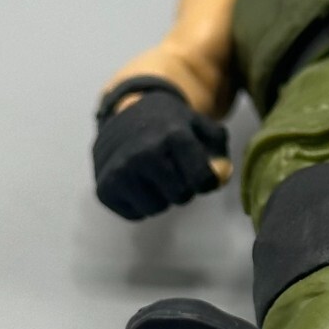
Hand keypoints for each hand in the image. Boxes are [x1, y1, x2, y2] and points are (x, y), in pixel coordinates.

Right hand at [93, 86, 231, 219]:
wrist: (124, 114)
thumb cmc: (168, 124)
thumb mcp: (198, 124)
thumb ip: (219, 149)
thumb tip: (222, 177)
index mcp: (174, 136)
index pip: (203, 180)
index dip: (207, 182)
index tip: (202, 176)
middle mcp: (145, 153)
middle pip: (181, 197)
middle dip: (183, 188)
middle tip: (173, 171)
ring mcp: (122, 171)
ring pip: (157, 208)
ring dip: (161, 198)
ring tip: (154, 176)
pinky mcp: (105, 188)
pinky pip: (136, 214)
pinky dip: (140, 204)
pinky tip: (136, 182)